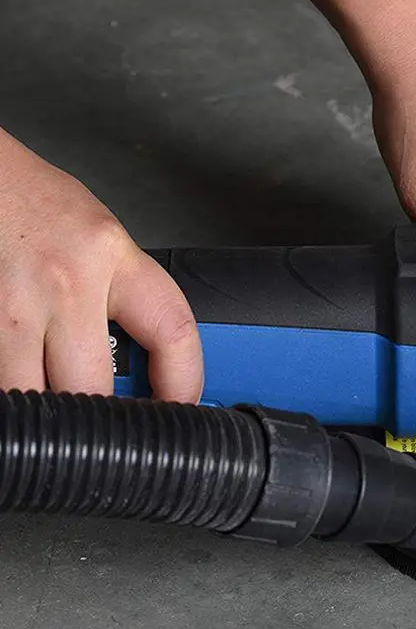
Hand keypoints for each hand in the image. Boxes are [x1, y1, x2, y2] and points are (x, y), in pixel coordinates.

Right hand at [0, 128, 202, 399]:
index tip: (182, 405)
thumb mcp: (100, 239)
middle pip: (93, 385)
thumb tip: (148, 358)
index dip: (185, 381)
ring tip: (56, 402)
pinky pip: (0, 381)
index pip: (173, 330)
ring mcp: (11, 306)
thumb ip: (125, 293)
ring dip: (47, 413)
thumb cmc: (36, 204)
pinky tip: (22, 385)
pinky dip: (13, 393)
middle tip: (108, 424)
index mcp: (112, 257)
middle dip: (102, 416)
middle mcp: (66, 283)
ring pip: (34, 396)